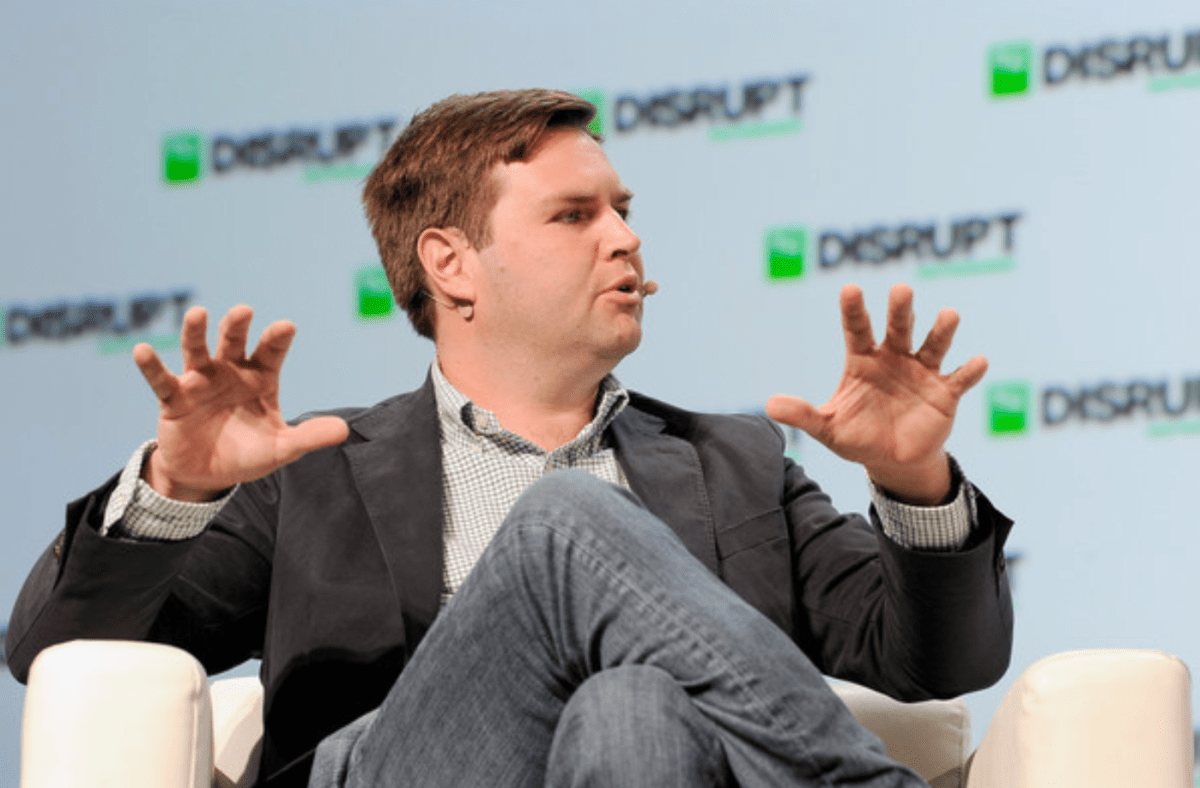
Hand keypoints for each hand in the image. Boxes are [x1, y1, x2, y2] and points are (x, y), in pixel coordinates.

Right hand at [133, 305, 348, 501]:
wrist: (207, 475)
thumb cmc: (247, 454)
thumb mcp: (282, 450)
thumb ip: (309, 437)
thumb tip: (345, 429)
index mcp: (260, 379)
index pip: (271, 353)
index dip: (277, 339)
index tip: (286, 326)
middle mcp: (230, 372)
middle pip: (233, 342)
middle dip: (237, 326)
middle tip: (243, 311)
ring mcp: (200, 382)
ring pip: (197, 350)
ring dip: (195, 333)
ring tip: (197, 313)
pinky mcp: (174, 398)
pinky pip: (161, 379)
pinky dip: (151, 365)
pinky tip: (142, 350)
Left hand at [765, 283, 986, 504]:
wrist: (893, 461)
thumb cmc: (858, 437)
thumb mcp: (828, 428)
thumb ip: (803, 414)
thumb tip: (769, 405)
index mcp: (863, 361)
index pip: (857, 330)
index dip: (854, 311)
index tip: (849, 289)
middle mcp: (894, 359)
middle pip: (897, 329)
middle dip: (900, 310)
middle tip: (901, 290)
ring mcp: (922, 373)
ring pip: (932, 345)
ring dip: (941, 331)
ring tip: (948, 315)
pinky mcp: (945, 393)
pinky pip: (960, 379)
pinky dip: (970, 371)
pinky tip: (979, 361)